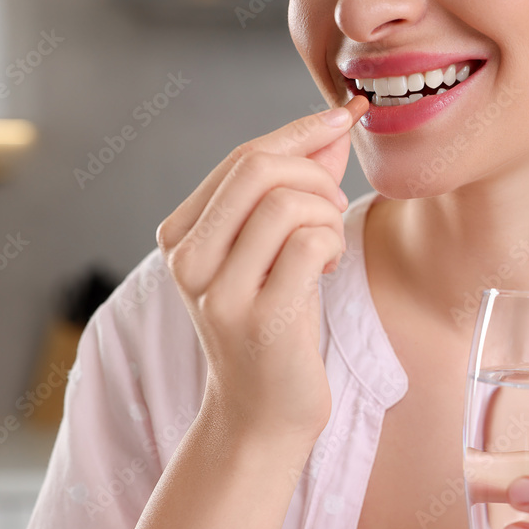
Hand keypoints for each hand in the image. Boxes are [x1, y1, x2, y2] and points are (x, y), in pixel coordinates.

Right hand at [156, 96, 369, 441]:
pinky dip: (333, 244)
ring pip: (287, 203)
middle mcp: (188, 259)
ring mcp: (217, 291)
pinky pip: (310, 244)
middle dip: (316, 174)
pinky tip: (328, 270)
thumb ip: (296, 185)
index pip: (242, 157)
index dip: (302, 130)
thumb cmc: (272, 324)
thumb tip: (334, 124)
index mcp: (181, 234)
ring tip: (329, 246)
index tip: (347, 116)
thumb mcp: (273, 249)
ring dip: (328, 215)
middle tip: (334, 206)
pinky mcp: (257, 319)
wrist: (261, 412)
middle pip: (259, 168)